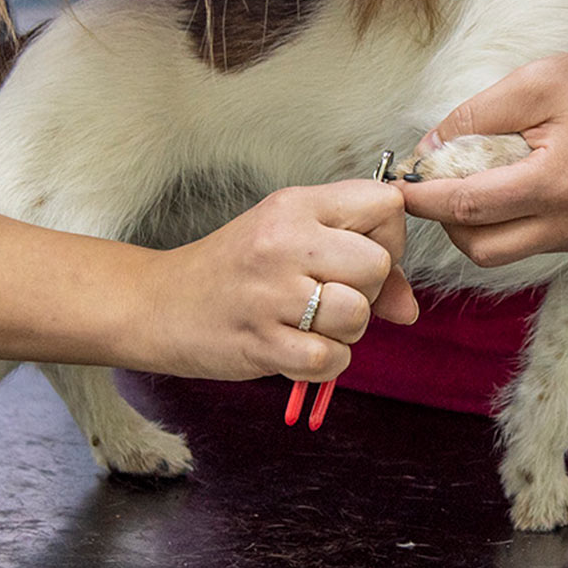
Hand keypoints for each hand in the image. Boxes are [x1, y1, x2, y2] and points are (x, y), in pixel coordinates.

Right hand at [143, 179, 417, 381]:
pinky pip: (330, 359)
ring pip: (357, 314)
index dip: (388, 238)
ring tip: (312, 323)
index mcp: (295, 206)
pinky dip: (325, 363)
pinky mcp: (261, 343)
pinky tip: (298, 348)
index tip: (356, 257)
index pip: (386, 204)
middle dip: (367, 290)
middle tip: (330, 295)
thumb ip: (358, 259)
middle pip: (377, 263)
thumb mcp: (291, 241)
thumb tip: (408, 307)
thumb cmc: (235, 270)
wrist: (159, 305)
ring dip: (347, 330)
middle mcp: (283, 242)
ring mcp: (270, 294)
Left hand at [396, 52, 567, 267]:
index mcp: (557, 184)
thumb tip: (426, 151)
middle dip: (445, 220)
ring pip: (501, 251)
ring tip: (465, 180)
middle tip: (432, 184)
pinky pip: (526, 242)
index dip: (424, 198)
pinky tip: (500, 185)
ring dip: (472, 224)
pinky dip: (501, 221)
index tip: (397, 184)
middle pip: (480, 247)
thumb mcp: (532, 83)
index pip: (468, 207)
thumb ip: (473, 118)